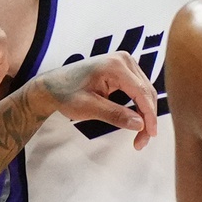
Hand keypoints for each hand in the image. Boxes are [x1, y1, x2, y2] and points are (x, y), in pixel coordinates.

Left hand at [31, 51, 159, 149]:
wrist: (52, 86)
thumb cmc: (66, 94)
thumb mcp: (89, 107)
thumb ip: (115, 115)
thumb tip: (139, 125)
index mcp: (115, 65)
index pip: (141, 92)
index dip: (149, 116)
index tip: (150, 135)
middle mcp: (123, 60)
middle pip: (146, 92)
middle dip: (148, 118)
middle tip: (141, 142)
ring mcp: (124, 63)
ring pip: (145, 91)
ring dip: (145, 113)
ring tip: (139, 136)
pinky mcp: (123, 69)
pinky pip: (138, 89)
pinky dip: (139, 106)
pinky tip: (136, 121)